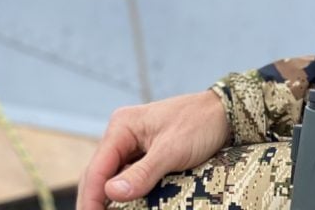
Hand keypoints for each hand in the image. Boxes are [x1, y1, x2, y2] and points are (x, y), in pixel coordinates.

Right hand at [77, 90, 231, 208]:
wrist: (223, 113)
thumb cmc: (199, 124)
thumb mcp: (171, 150)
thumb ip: (142, 173)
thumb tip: (111, 193)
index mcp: (122, 126)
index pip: (97, 169)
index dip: (91, 200)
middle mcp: (122, 133)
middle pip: (98, 175)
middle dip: (94, 202)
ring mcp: (132, 144)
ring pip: (110, 178)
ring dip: (106, 200)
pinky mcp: (144, 154)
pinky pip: (126, 177)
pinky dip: (122, 195)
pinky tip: (123, 209)